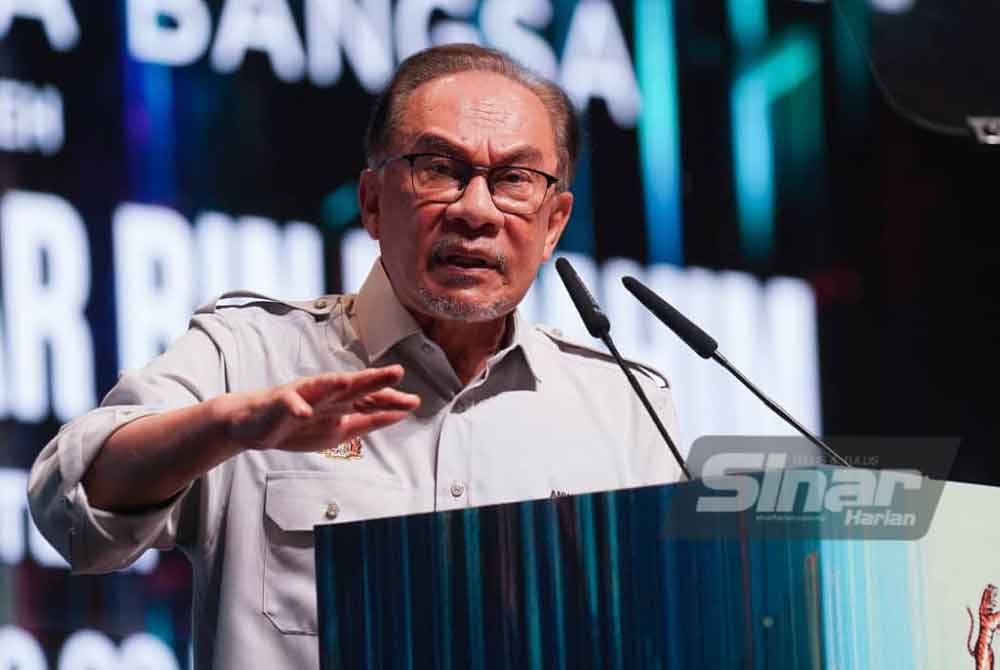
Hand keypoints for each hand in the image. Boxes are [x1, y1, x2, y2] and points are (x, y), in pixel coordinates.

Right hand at [219, 365, 419, 451]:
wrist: (254, 424)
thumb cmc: (298, 424)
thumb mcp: (339, 429)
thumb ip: (368, 420)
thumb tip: (399, 414)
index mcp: (341, 403)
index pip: (369, 400)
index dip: (390, 400)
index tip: (413, 402)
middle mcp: (326, 395)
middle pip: (352, 386)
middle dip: (373, 379)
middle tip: (396, 372)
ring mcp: (302, 396)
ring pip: (321, 387)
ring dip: (336, 384)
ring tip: (350, 381)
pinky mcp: (280, 403)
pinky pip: (288, 405)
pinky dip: (294, 407)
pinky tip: (301, 410)